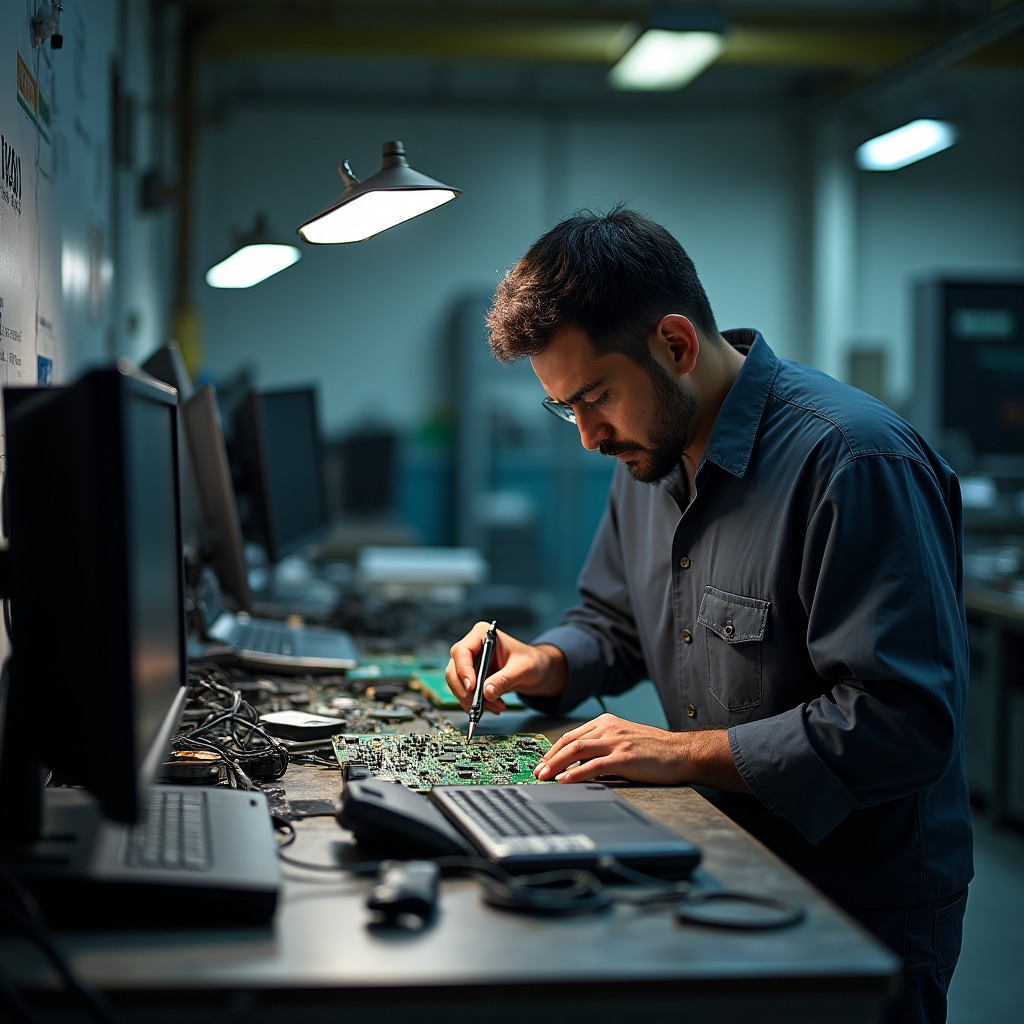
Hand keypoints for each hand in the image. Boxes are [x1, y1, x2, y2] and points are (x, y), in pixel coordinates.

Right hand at [446, 624, 565, 714]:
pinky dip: (475, 703)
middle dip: (466, 691)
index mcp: (482, 635)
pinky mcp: (472, 678)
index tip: (472, 687)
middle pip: (455, 670)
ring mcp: (470, 663)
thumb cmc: (531, 661)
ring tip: (494, 707)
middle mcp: (472, 647)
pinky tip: (492, 706)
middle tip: (480, 705)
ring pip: (457, 684)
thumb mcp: (522, 669)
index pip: (462, 651)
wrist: (536, 670)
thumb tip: (487, 692)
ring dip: (472, 700)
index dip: (463, 670)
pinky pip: (465, 692)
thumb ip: (504, 679)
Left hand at [533, 713, 748, 791]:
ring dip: (556, 765)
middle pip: (570, 742)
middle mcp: (609, 728)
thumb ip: (602, 747)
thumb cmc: (654, 751)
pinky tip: (565, 780)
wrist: (682, 753)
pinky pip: (595, 765)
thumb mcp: (624, 741)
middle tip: (536, 773)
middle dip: (549, 759)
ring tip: (544, 778)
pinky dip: (576, 773)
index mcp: (607, 723)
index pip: (572, 735)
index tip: (541, 764)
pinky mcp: (626, 758)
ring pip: (578, 750)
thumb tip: (576, 765)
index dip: (553, 751)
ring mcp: (617, 742)